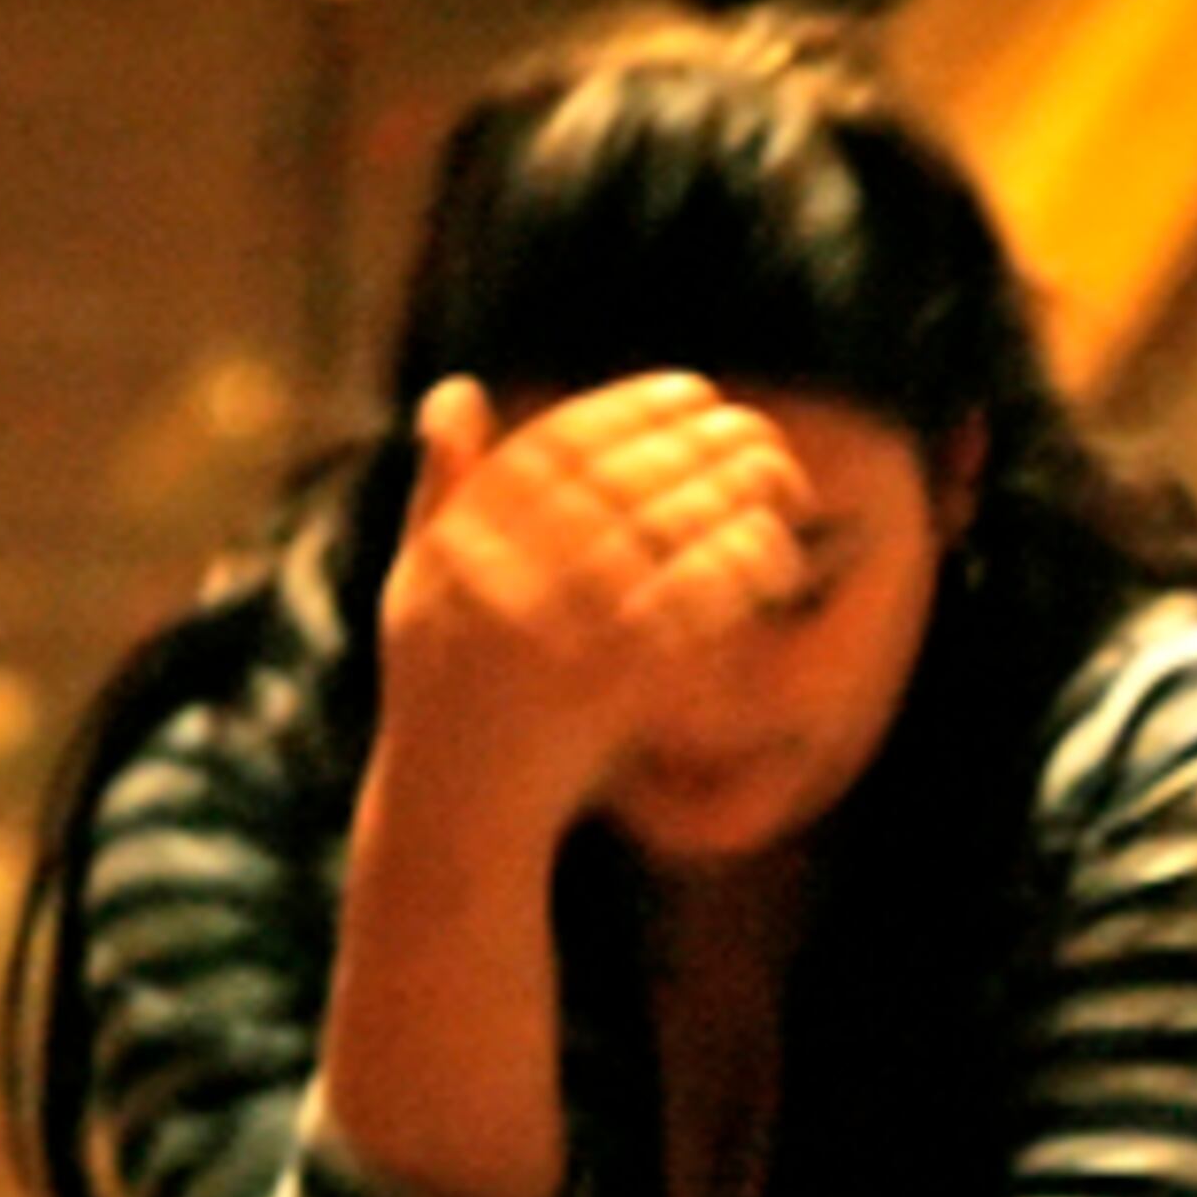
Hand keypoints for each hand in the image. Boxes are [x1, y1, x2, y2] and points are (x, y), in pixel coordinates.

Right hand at [373, 372, 816, 851]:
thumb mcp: (419, 585)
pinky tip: (775, 554)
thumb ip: (441, 489)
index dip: (628, 407)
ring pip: (658, 534)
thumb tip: (455, 388)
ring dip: (726, 496)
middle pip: (615, 481)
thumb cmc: (440, 693)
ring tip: (778, 477)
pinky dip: (734, 573)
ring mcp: (552, 632)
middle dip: (694, 443)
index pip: (553, 447)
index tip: (690, 389)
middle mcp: (496, 578)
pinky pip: (687, 609)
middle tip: (753, 426)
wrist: (455, 808)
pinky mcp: (608, 686)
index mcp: (453, 544)